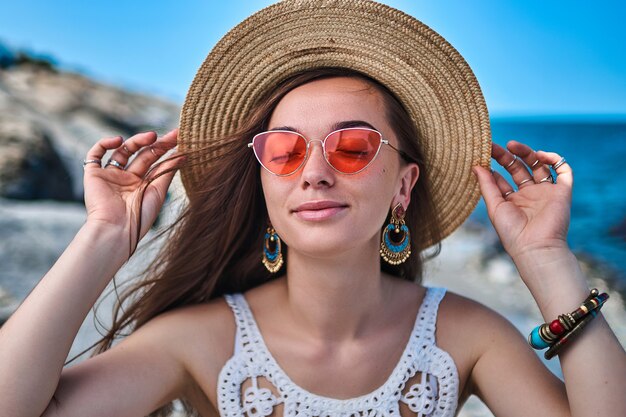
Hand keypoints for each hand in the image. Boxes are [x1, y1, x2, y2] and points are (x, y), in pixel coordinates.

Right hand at [83, 129, 179, 252]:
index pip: (155, 162)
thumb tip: (183, 154)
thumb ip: (167, 171)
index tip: (180, 138)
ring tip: (151, 136)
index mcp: (142, 185)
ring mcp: (110, 176)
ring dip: (136, 141)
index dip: (166, 150)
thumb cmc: (140, 216)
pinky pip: (95, 154)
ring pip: (122, 151)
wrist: (117, 228)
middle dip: (157, 143)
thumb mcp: (159, 192)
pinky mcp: (94, 175)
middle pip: (142, 155)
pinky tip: (118, 141)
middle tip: (172, 135)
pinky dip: (104, 143)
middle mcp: (126, 180)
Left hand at [472, 140, 572, 259]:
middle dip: (508, 156)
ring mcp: (546, 192)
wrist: (536, 247)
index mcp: (512, 200)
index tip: (483, 153)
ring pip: (539, 166)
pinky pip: (564, 171)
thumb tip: (476, 165)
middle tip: (496, 147)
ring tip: (513, 145)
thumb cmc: (512, 232)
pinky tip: (541, 155)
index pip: (502, 177)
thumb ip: (486, 185)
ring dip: (528, 153)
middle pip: (519, 168)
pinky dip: (555, 159)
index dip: (494, 165)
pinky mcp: (562, 192)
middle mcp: (529, 195)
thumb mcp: (495, 206)